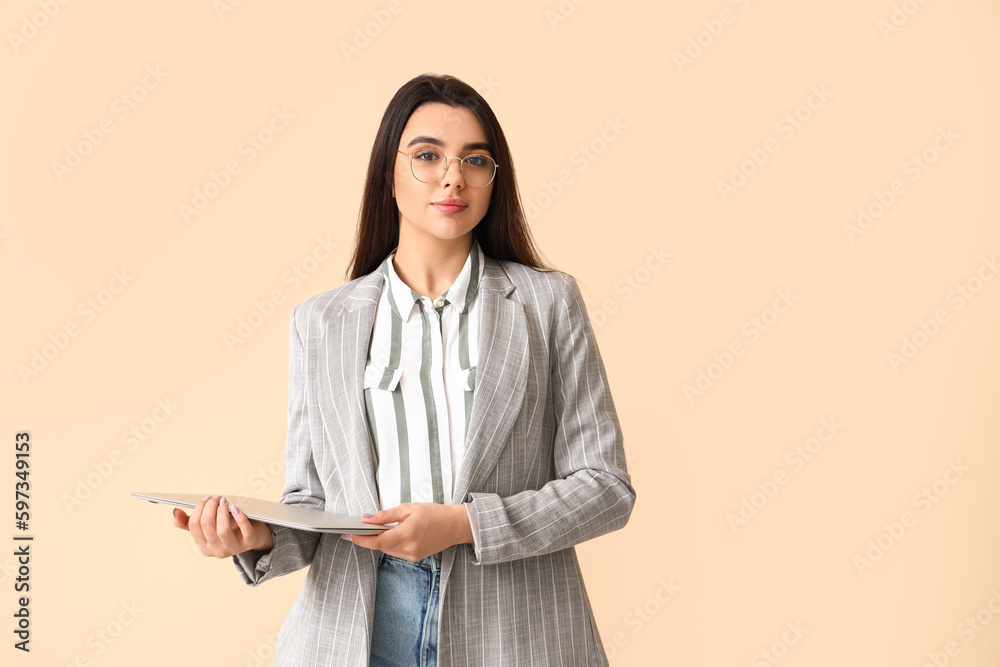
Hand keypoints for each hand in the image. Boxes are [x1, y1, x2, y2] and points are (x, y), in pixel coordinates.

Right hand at [172, 495, 274, 557]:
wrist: (252, 536)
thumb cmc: (227, 528)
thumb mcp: (208, 527)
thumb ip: (189, 522)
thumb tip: (174, 511)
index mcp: (204, 546)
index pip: (194, 526)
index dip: (198, 509)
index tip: (205, 499)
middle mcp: (217, 551)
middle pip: (207, 525)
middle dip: (210, 507)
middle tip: (216, 498)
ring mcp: (233, 548)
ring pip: (223, 530)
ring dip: (222, 511)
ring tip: (224, 501)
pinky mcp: (249, 542)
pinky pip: (244, 530)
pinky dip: (239, 517)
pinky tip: (235, 508)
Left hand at [346, 503, 472, 561]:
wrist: (455, 526)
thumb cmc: (435, 514)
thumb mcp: (409, 508)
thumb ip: (386, 515)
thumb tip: (367, 518)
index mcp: (408, 533)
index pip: (377, 541)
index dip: (361, 539)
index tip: (349, 534)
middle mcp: (409, 548)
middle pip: (379, 546)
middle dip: (367, 538)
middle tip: (357, 528)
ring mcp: (412, 556)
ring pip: (386, 550)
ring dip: (378, 540)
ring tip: (374, 529)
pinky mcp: (414, 558)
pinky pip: (395, 551)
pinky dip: (389, 543)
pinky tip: (390, 534)